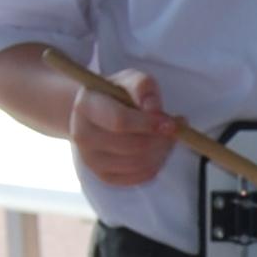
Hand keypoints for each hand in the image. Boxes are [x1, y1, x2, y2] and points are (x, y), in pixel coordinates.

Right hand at [70, 66, 180, 186]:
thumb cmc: (117, 95)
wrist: (98, 115)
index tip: (170, 122)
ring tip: (168, 137)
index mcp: (86, 106)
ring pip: (138, 164)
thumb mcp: (129, 80)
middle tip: (174, 129)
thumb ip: (143, 87)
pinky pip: (138, 177)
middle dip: (160, 139)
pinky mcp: (103, 176)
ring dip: (161, 152)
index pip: (119, 121)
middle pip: (132, 146)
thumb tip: (153, 108)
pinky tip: (159, 150)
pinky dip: (156, 165)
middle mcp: (82, 135)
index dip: (149, 123)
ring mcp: (90, 159)